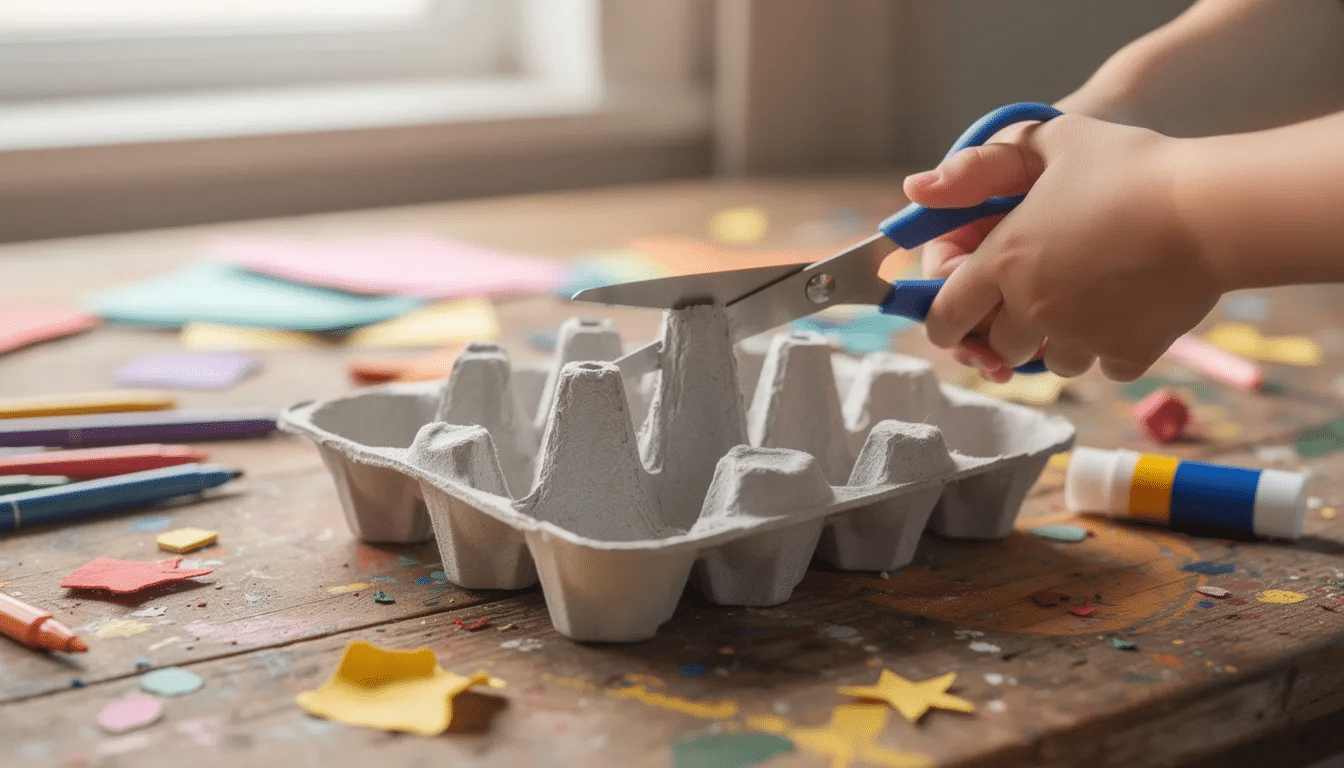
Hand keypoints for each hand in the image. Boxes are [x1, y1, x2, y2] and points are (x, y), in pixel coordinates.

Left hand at [904, 114, 1223, 381]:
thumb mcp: (1049, 140)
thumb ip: (979, 166)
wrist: (1211, 207)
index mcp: (1002, 262)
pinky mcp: (1129, 353)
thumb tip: (916, 189)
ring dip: (1062, 339)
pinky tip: (1130, 310)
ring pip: (1055, 361)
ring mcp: (1081, 336)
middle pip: (1000, 344)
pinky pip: (1107, 366)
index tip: (952, 324)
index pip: (945, 315)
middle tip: (1037, 299)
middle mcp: (1032, 308)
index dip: (943, 324)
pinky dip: (1114, 347)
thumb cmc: (1128, 164)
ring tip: (1090, 299)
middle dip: (1009, 328)